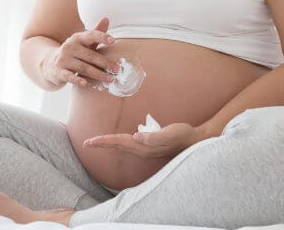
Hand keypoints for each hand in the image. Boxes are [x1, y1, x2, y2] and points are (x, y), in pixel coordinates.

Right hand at [41, 17, 121, 88]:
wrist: (50, 63)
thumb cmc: (73, 52)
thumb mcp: (83, 42)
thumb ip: (96, 32)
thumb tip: (106, 18)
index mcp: (77, 38)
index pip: (91, 35)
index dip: (102, 37)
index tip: (113, 41)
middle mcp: (70, 47)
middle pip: (90, 56)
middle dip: (105, 63)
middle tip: (117, 69)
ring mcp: (64, 59)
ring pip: (83, 67)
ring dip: (98, 74)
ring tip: (110, 78)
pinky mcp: (59, 72)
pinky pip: (70, 76)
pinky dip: (77, 80)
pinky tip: (85, 84)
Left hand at [83, 123, 212, 158]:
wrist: (197, 141)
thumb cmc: (184, 136)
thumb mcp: (172, 133)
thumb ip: (155, 136)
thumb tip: (137, 137)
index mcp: (144, 146)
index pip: (120, 142)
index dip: (104, 141)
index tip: (89, 141)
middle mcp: (143, 149)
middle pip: (118, 145)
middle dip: (103, 144)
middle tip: (87, 143)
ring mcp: (146, 149)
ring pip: (123, 146)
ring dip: (110, 143)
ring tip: (98, 141)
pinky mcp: (150, 146)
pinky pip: (130, 145)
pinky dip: (121, 142)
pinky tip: (120, 141)